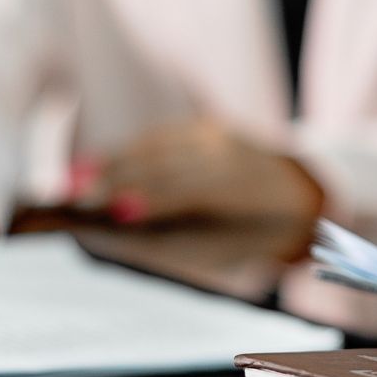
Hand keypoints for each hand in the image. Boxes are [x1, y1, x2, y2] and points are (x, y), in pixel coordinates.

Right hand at [71, 116, 324, 230]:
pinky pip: (162, 138)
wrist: (303, 192)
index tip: (109, 210)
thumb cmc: (258, 234)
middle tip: (73, 196)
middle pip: (165, 164)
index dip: (149, 198)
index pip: (188, 190)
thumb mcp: (226, 250)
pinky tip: (101, 164)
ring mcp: (219, 135)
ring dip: (114, 162)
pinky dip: (129, 151)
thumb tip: (117, 231)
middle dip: (117, 179)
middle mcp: (230, 154)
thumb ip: (177, 241)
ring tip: (76, 181)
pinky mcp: (208, 126)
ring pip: (159, 146)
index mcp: (243, 190)